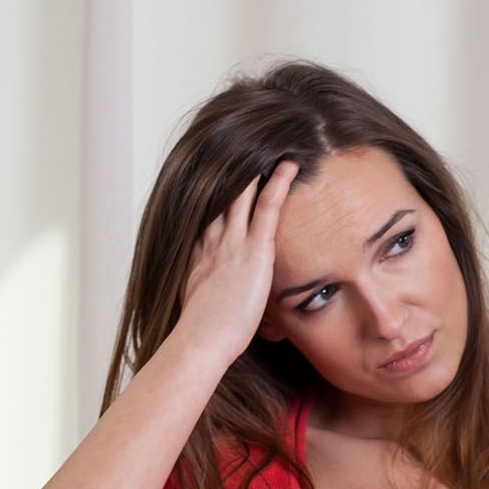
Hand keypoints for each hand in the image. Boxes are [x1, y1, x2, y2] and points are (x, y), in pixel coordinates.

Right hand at [173, 160, 297, 361]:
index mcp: (201, 258)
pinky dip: (278, 184)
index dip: (216, 199)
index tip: (222, 182)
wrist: (200, 340)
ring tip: (271, 148)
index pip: (209, 220)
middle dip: (233, 176)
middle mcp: (213, 244)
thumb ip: (219, 304)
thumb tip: (234, 313)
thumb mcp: (208, 314)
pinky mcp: (252, 250)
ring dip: (257, 171)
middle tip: (245, 152)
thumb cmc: (205, 337)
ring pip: (244, 196)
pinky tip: (289, 167)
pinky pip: (267, 208)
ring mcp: (231, 243)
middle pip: (223, 200)